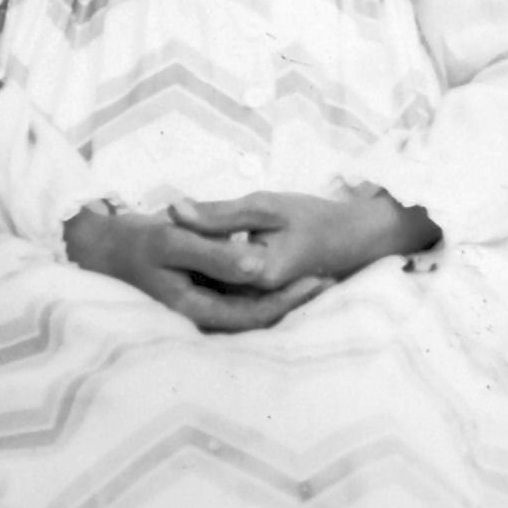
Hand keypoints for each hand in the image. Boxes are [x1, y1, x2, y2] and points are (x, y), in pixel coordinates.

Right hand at [63, 200, 328, 333]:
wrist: (102, 246)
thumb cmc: (134, 242)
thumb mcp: (173, 241)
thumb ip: (214, 254)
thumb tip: (257, 267)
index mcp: (196, 309)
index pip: (256, 313)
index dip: (290, 299)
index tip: (320, 278)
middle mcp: (203, 315)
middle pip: (259, 314)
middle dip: (294, 300)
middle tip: (331, 278)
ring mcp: (203, 305)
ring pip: (252, 305)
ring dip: (283, 293)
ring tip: (319, 274)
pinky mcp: (202, 293)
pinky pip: (240, 294)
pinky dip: (263, 284)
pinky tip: (286, 269)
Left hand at [164, 188, 439, 295]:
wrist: (352, 238)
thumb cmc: (312, 216)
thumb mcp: (264, 205)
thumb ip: (217, 213)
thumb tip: (172, 210)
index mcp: (257, 273)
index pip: (199, 259)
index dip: (174, 239)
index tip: (154, 221)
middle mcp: (255, 297)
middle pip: (201, 281)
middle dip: (180, 258)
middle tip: (156, 230)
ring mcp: (256, 302)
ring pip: (211, 287)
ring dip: (193, 268)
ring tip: (173, 243)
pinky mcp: (257, 301)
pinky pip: (224, 291)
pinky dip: (210, 274)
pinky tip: (195, 259)